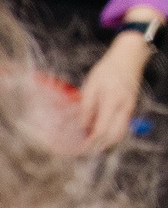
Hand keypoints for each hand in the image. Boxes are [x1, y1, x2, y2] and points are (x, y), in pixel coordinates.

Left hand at [76, 30, 152, 151]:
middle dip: (97, 147)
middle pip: (112, 138)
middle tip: (82, 150)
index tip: (77, 148)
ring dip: (105, 143)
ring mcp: (130, 109)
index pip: (101, 130)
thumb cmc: (107, 70)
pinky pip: (122, 128)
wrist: (129, 57)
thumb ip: (86, 108)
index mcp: (112, 101)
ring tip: (89, 145)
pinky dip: (111, 135)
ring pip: (119, 135)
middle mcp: (124, 108)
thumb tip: (80, 127)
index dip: (88, 142)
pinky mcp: (130, 109)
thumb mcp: (90, 86)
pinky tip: (99, 135)